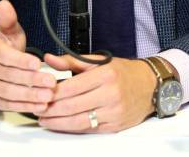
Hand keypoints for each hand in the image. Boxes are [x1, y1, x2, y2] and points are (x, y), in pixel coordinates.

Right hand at [0, 1, 55, 112]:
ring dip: (30, 96)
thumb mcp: (7, 29)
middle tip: (50, 82)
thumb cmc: (2, 45)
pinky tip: (40, 106)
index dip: (21, 61)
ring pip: (9, 93)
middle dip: (31, 81)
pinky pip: (8, 105)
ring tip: (48, 96)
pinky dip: (25, 106)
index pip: (5, 57)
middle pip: (9, 77)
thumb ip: (8, 19)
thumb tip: (4, 4)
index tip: (37, 63)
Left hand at [36, 52, 156, 132]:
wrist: (150, 85)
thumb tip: (49, 59)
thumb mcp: (100, 61)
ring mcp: (113, 112)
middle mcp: (110, 94)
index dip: (53, 93)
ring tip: (45, 120)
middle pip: (72, 106)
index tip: (41, 93)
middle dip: (51, 110)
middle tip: (38, 109)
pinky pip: (89, 129)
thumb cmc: (124, 72)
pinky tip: (62, 124)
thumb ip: (72, 61)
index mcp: (105, 74)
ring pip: (79, 121)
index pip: (72, 86)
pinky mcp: (115, 126)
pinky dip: (72, 128)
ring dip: (58, 123)